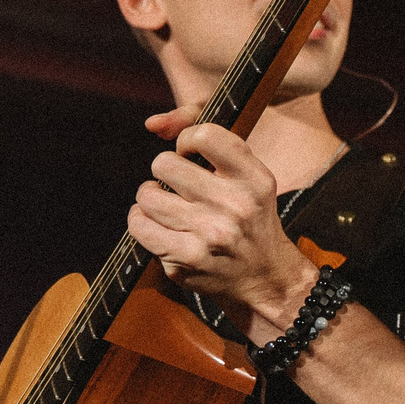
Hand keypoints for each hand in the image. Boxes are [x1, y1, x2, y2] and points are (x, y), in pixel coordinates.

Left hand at [130, 110, 314, 335]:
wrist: (266, 279)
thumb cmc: (252, 222)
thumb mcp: (252, 180)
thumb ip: (214, 145)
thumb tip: (154, 124)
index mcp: (255, 180)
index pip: (205, 135)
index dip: (187, 139)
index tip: (190, 153)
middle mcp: (235, 205)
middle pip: (165, 164)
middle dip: (166, 172)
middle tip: (177, 186)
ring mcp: (210, 234)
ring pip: (147, 196)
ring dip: (150, 198)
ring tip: (166, 206)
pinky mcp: (186, 259)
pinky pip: (139, 225)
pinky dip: (141, 221)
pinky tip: (156, 224)